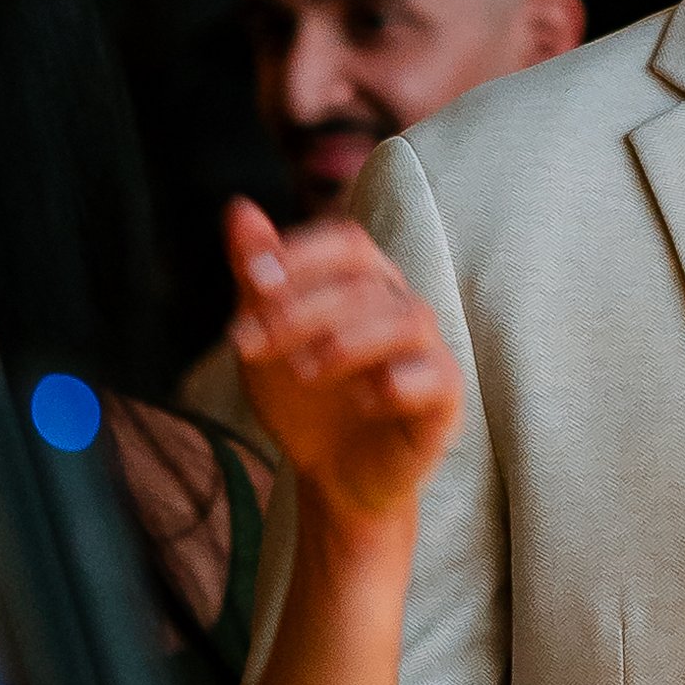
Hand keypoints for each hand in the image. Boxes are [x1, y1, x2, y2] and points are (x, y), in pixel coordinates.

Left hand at [224, 198, 459, 539]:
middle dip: (302, 309)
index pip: (349, 242)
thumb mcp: (265, 335)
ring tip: (303, 371)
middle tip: (249, 344)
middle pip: (366, 283)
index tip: (254, 282)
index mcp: (364, 283)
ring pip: (406, 320)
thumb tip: (239, 208)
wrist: (330, 476)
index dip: (304, 254)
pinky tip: (358, 399)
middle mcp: (402, 306)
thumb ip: (255, 275)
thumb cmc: (303, 397)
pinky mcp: (445, 398)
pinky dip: (395, 383)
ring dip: (347, 341)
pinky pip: (438, 376)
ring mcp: (429, 351)